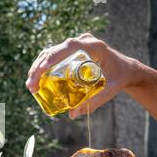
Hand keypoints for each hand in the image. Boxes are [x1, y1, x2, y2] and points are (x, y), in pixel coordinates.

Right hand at [25, 33, 141, 118]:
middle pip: (54, 51)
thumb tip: (72, 114)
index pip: (68, 48)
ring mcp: (75, 45)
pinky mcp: (70, 51)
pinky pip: (52, 56)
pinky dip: (41, 67)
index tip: (40, 72)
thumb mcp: (110, 90)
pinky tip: (35, 79)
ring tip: (31, 86)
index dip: (51, 58)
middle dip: (38, 68)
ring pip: (49, 53)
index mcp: (93, 46)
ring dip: (37, 68)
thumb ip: (94, 101)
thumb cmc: (120, 78)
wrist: (126, 69)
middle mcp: (82, 41)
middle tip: (31, 86)